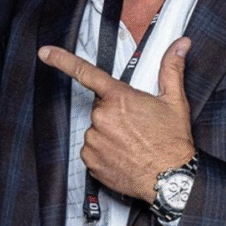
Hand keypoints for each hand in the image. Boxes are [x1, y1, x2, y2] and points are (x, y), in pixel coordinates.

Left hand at [38, 37, 194, 201]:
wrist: (171, 179)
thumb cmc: (172, 142)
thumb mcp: (174, 101)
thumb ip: (171, 68)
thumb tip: (180, 45)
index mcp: (119, 98)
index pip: (85, 72)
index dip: (62, 59)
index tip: (45, 52)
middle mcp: (102, 117)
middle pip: (99, 107)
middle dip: (114, 112)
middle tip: (134, 124)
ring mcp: (94, 140)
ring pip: (96, 129)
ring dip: (109, 133)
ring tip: (131, 142)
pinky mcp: (91, 160)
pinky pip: (92, 150)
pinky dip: (104, 151)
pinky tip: (123, 154)